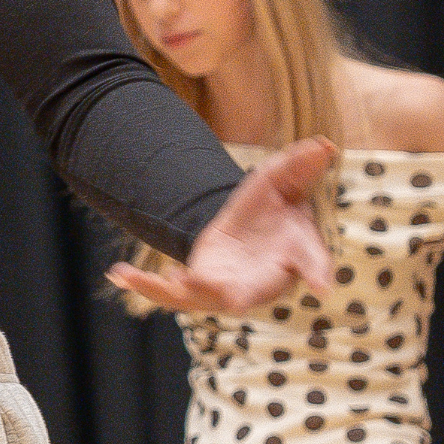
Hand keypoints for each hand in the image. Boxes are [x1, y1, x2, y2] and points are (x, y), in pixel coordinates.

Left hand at [105, 138, 336, 313]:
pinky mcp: (194, 287)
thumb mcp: (286, 184)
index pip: (307, 263)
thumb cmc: (276, 212)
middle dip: (232, 294)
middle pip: (246, 294)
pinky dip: (144, 285)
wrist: (249, 231)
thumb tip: (325, 143)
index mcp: (291, 257)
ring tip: (159, 278)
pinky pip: (167, 293)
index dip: (316, 271)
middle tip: (222, 295)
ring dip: (175, 292)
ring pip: (198, 299)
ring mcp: (222, 290)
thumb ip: (301, 167)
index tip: (322, 284)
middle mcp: (257, 282)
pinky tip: (118, 274)